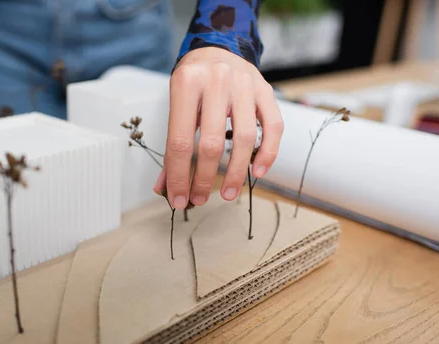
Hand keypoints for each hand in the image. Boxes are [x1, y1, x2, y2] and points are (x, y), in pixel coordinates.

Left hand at [153, 47, 283, 208]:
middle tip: (199, 199)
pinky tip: (258, 173)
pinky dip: (267, 153)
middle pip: (212, 143)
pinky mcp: (266, 90)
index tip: (178, 199)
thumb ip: (173, 147)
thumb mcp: (176, 106)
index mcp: (186, 84)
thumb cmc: (193, 83)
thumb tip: (164, 188)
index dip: (179, 176)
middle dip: (205, 179)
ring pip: (245, 138)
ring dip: (237, 173)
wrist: (218, 48)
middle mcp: (216, 80)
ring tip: (228, 194)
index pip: (180, 141)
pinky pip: (273, 127)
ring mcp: (244, 84)